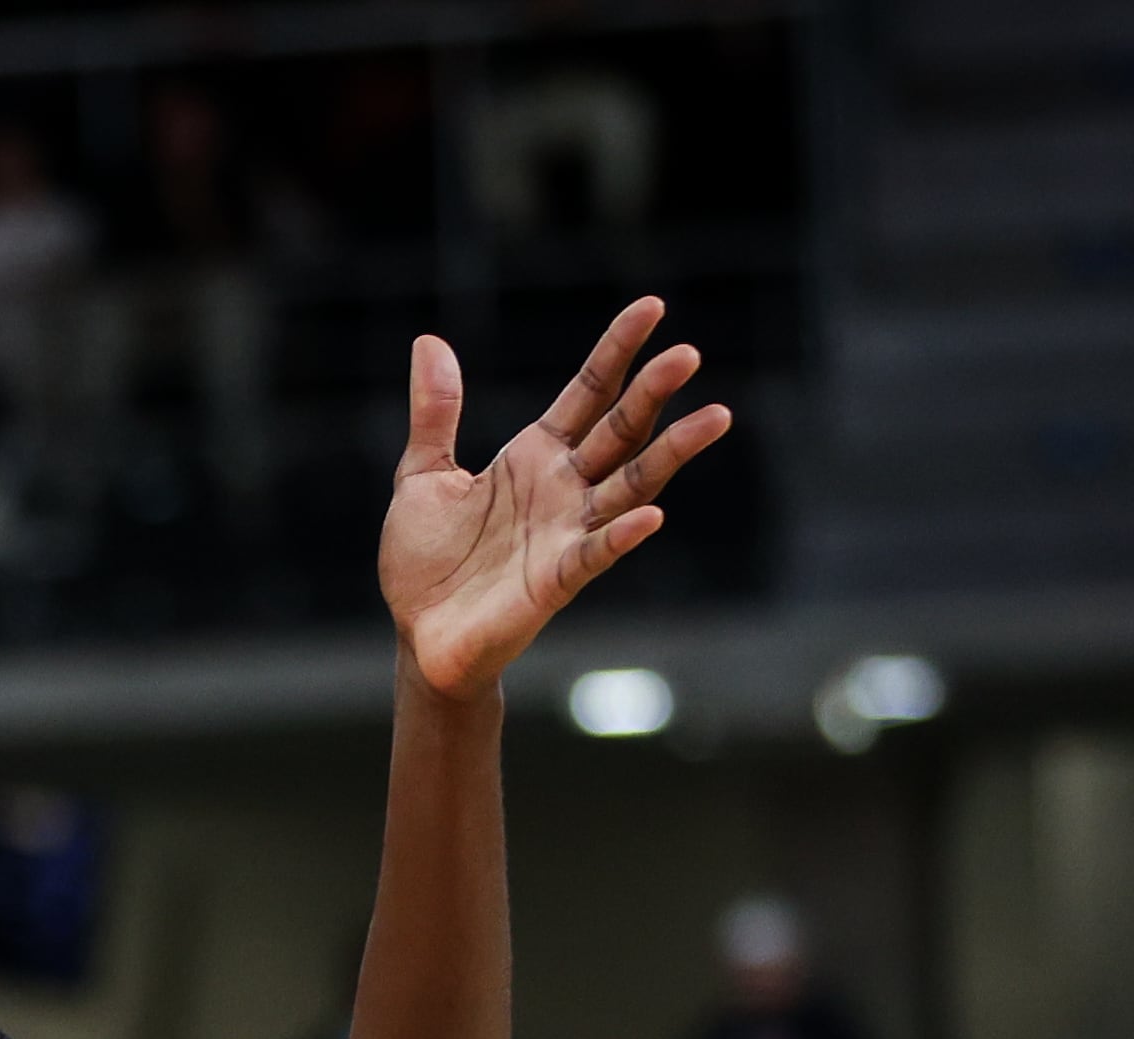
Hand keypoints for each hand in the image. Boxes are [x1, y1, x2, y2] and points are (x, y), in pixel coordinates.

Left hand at [372, 306, 729, 696]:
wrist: (419, 637)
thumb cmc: (426, 562)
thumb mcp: (422, 475)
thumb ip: (435, 413)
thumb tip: (429, 342)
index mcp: (535, 456)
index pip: (589, 392)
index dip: (617, 351)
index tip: (652, 308)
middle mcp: (563, 489)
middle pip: (622, 430)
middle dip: (653, 391)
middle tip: (689, 353)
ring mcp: (566, 534)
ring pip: (632, 485)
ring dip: (671, 454)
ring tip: (715, 416)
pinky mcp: (556, 582)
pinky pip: (596, 555)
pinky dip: (622, 536)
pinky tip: (652, 516)